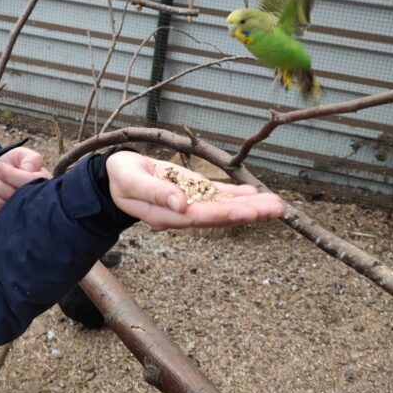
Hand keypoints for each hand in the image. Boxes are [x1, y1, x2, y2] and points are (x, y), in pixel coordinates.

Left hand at [0, 146, 51, 221]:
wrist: (6, 176)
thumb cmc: (17, 165)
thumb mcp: (26, 156)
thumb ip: (31, 159)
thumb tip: (27, 170)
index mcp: (41, 184)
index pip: (26, 181)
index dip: (10, 175)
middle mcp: (32, 201)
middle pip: (8, 194)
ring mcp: (17, 214)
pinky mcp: (4, 222)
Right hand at [105, 151, 284, 230]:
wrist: (114, 175)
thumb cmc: (120, 178)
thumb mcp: (131, 181)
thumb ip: (155, 192)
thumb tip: (181, 204)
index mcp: (166, 215)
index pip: (201, 217)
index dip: (226, 213)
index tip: (249, 210)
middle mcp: (182, 213)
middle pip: (220, 215)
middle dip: (249, 212)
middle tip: (277, 208)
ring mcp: (189, 204)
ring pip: (223, 207)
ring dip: (250, 206)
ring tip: (277, 204)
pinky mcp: (191, 192)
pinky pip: (216, 196)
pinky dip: (236, 195)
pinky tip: (255, 195)